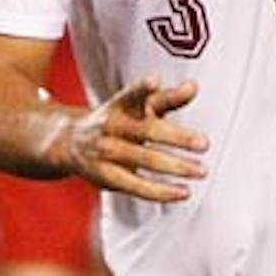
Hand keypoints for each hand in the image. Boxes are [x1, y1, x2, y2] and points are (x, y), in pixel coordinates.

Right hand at [65, 77, 209, 202]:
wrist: (70, 143)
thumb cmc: (118, 122)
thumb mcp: (140, 106)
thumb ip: (168, 98)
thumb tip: (193, 86)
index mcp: (121, 105)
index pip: (131, 95)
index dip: (142, 88)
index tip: (154, 82)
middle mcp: (112, 126)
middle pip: (146, 130)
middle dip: (177, 137)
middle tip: (204, 143)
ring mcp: (108, 152)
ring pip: (144, 159)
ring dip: (175, 166)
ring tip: (201, 170)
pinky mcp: (107, 176)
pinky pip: (137, 186)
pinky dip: (161, 191)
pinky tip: (183, 192)